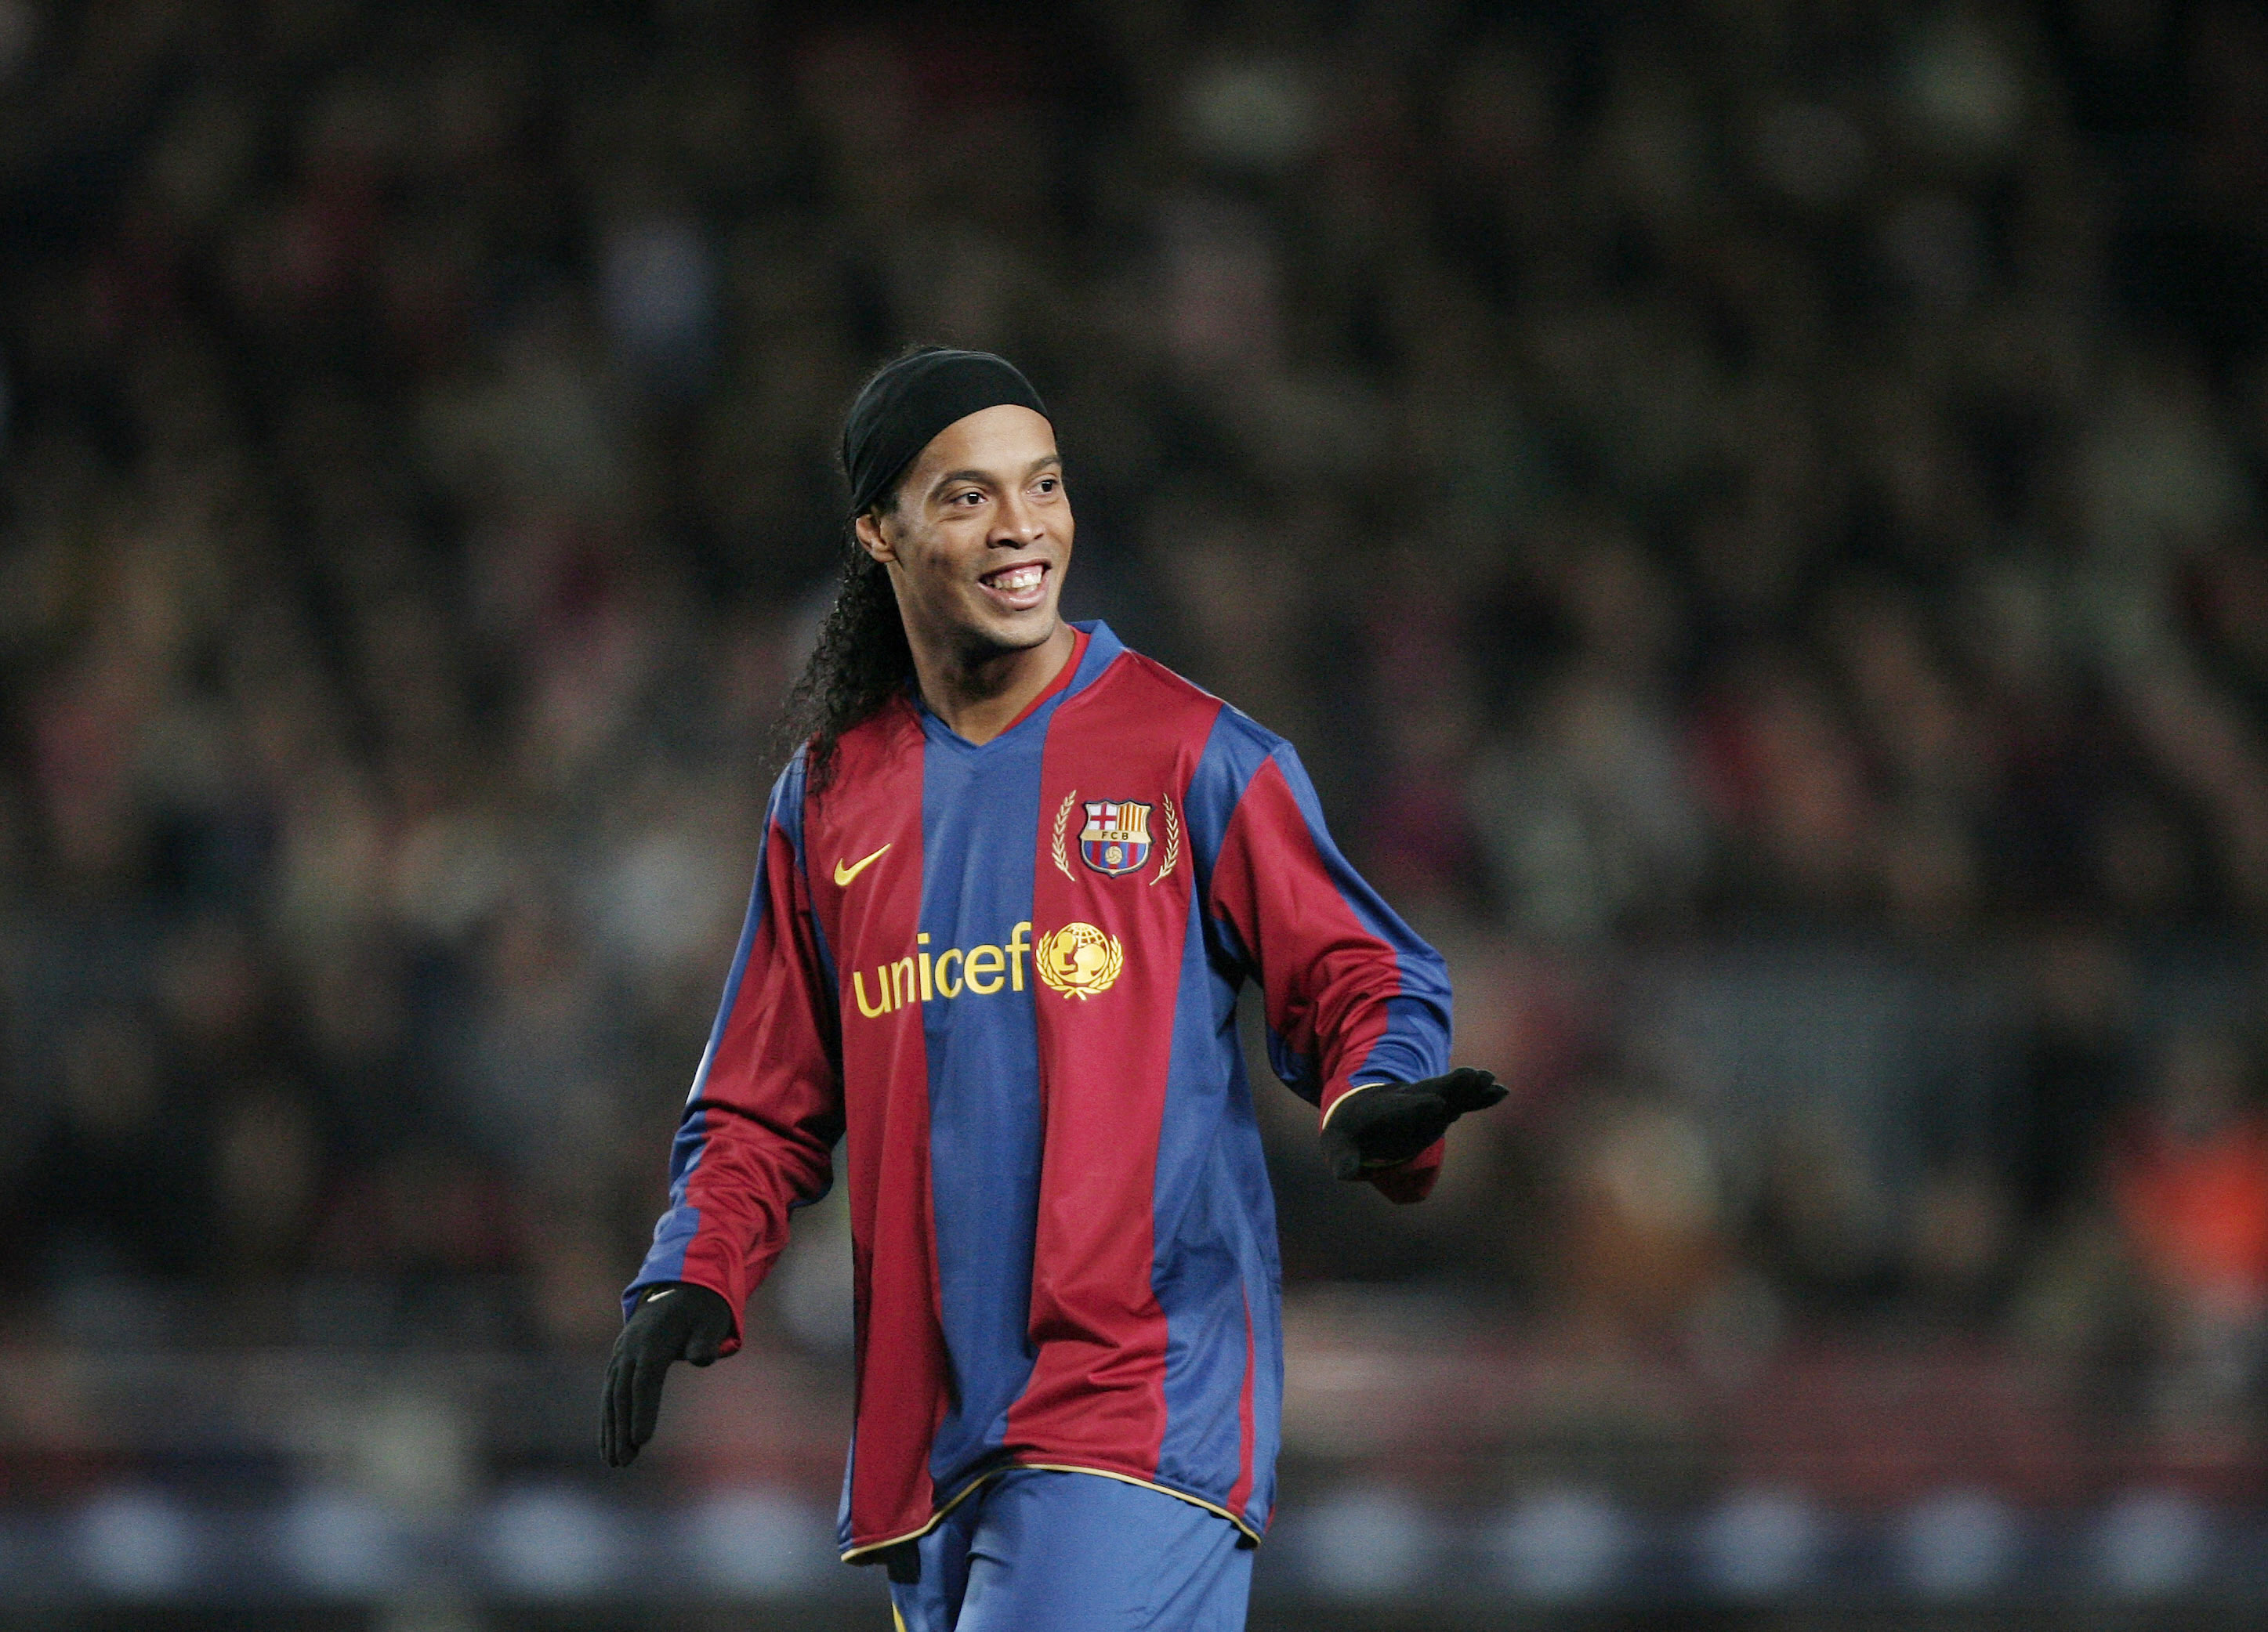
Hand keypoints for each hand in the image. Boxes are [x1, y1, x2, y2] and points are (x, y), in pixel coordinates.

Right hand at [600, 1281, 734, 1466]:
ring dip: (610, 1429)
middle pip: (622, 1393)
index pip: (645, 1380)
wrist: (680, 1288)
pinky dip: (607, 1419)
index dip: (643, 1410)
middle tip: (625, 1462)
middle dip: (621, 1429)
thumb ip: (707, 1341)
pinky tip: (608, 1445)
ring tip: (614, 1462)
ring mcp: (621, 1354)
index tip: (642, 1440)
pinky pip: (609, 1393)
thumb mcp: (713, 1321)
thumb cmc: (702, 1311)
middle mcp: (630, 1348)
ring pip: (611, 1396)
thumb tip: (703, 1359)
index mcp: (653, 1340)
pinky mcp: (618, 1362)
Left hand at [1320, 1068, 1506, 1179]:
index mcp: (1384, 1110)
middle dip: (1451, 1085)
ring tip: (1491, 1079)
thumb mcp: (1340, 1149)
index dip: (1418, 1107)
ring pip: (1450, 1091)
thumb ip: (1344, 1160)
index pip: (1402, 1108)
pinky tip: (1502, 1091)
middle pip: (1431, 1091)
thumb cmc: (1349, 1135)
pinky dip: (1480, 1097)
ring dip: (1470, 1087)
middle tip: (1473, 1076)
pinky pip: (1463, 1100)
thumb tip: (1344, 1172)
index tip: (1437, 1105)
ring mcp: (1426, 1100)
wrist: (1358, 1112)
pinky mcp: (1440, 1107)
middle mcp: (1408, 1100)